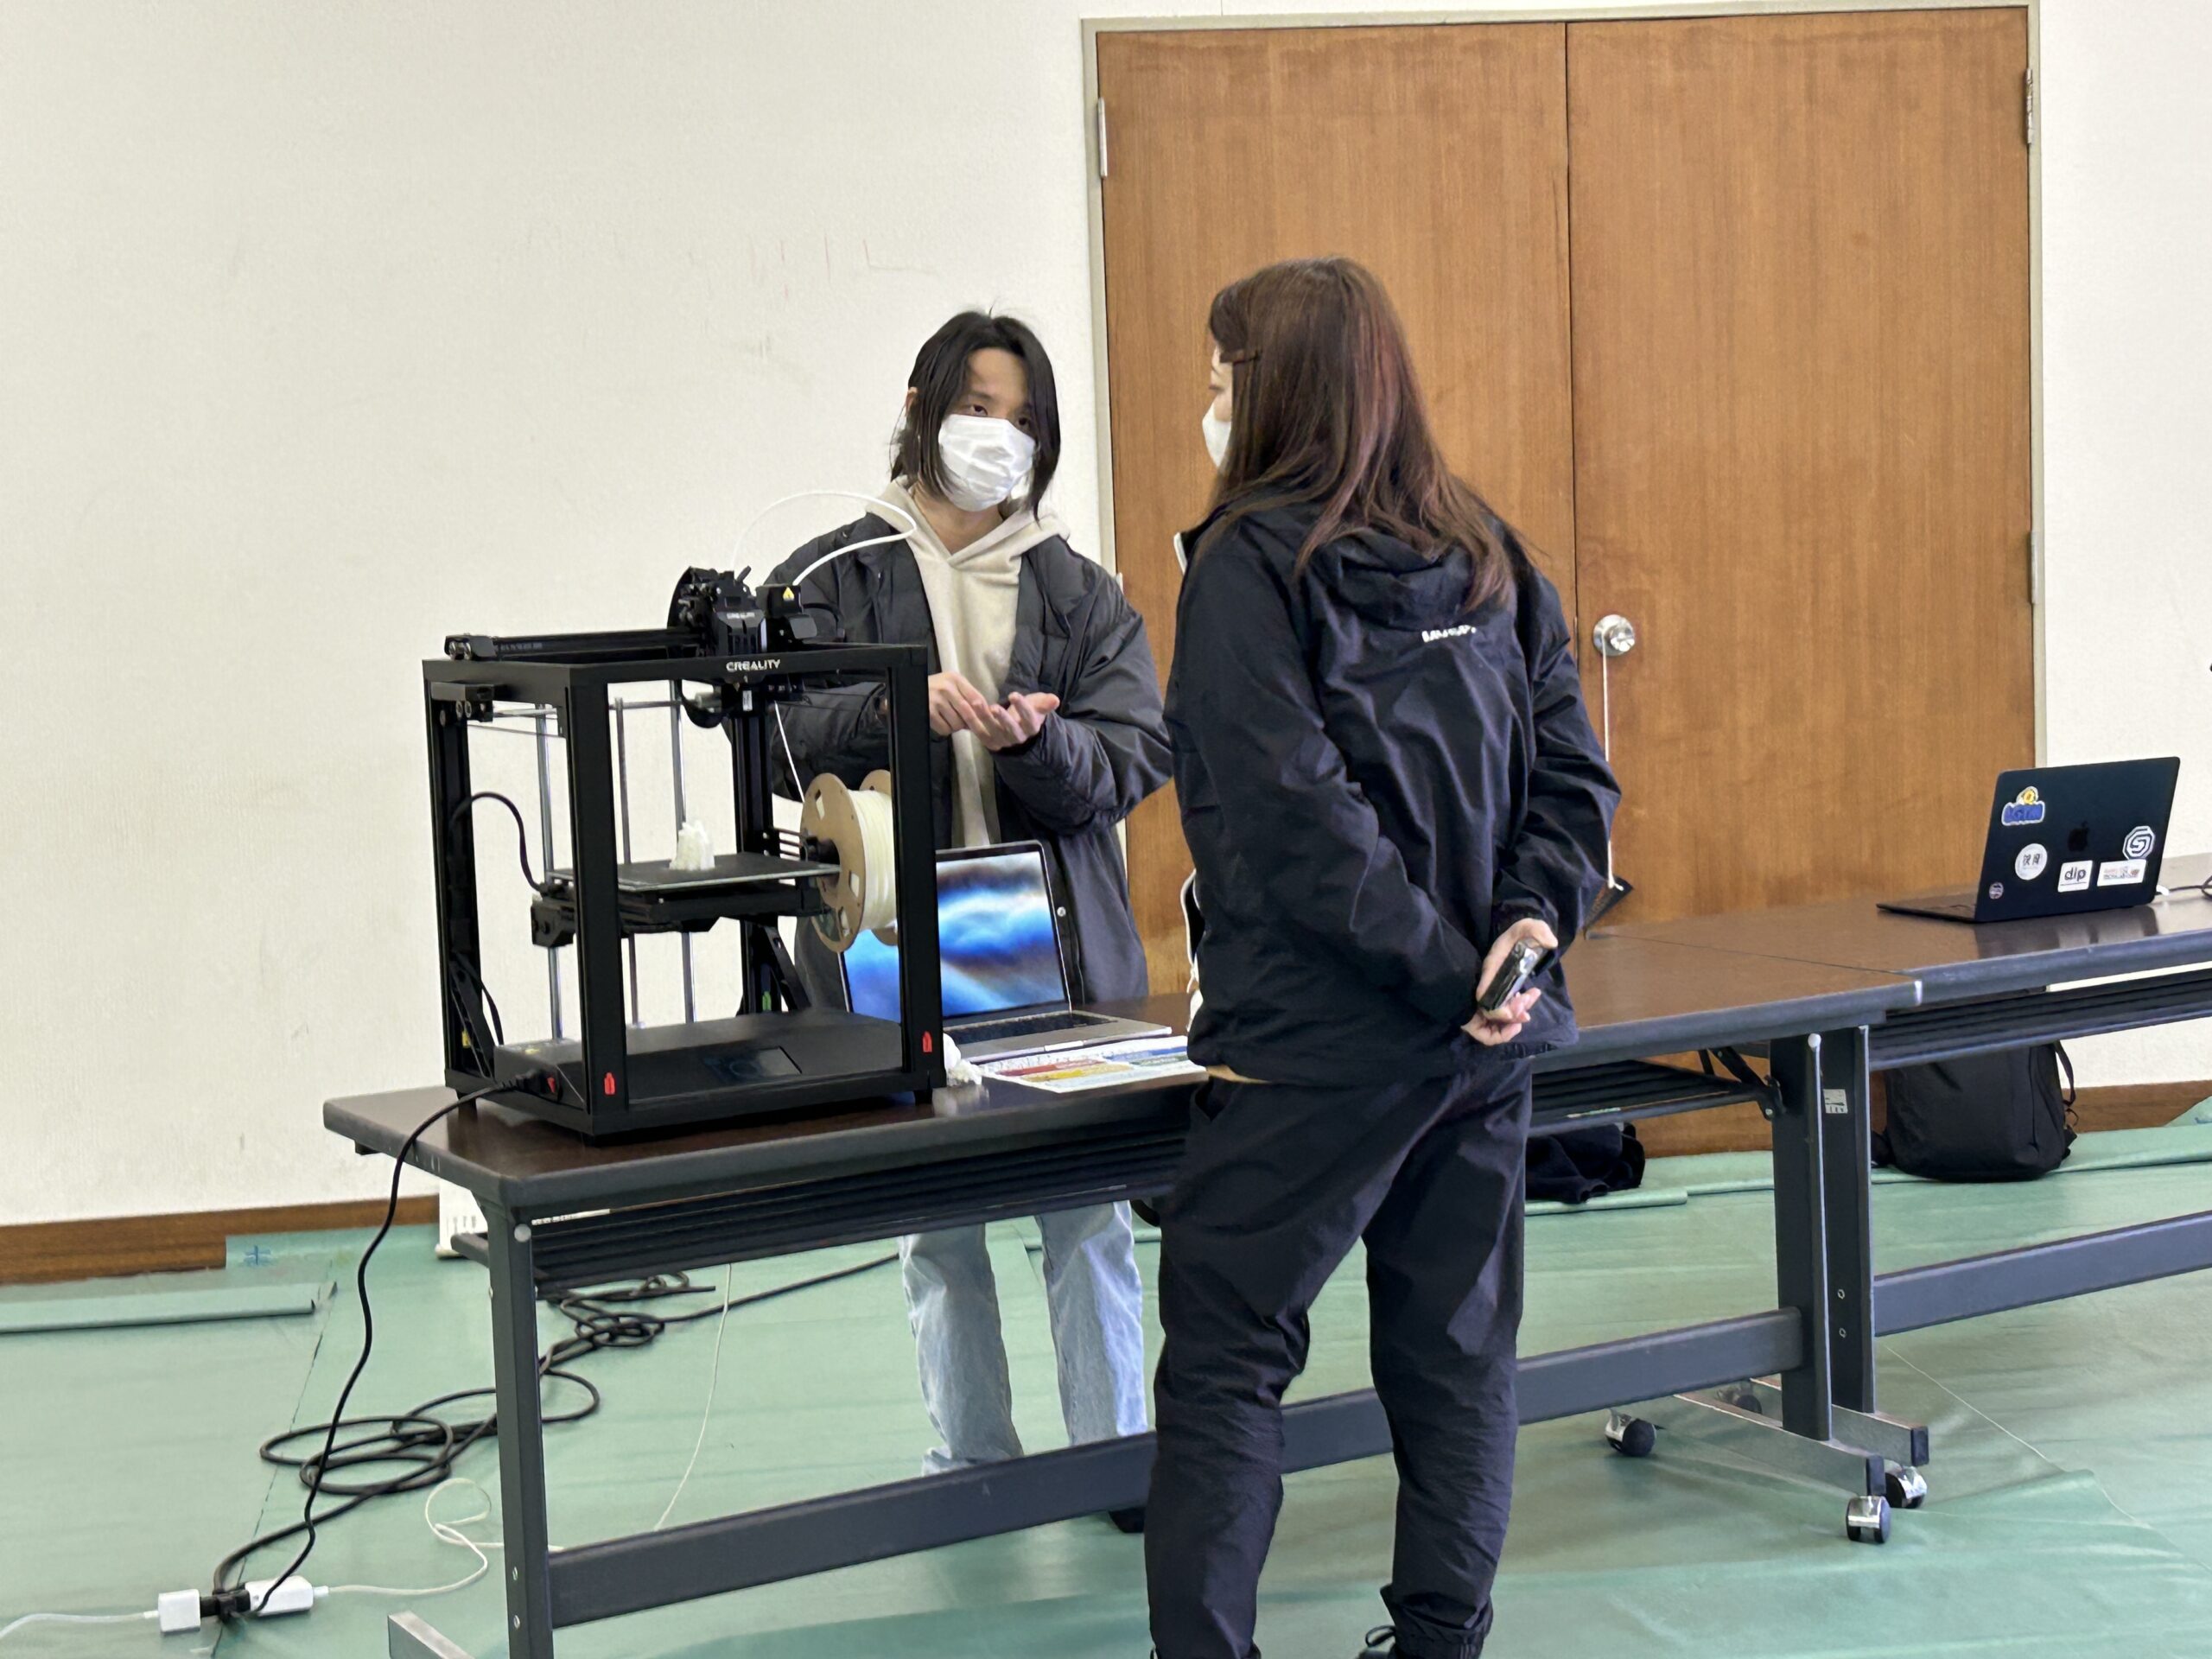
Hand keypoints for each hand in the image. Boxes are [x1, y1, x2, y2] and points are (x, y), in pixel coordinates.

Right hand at [927, 672, 997, 738]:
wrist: (912, 689)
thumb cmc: (935, 688)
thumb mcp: (952, 685)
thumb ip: (968, 695)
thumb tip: (986, 713)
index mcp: (955, 679)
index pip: (976, 698)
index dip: (985, 712)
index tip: (990, 722)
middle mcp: (946, 688)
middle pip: (968, 713)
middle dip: (975, 725)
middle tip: (977, 731)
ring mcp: (936, 700)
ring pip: (957, 724)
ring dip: (957, 727)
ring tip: (950, 720)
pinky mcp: (928, 713)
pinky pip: (945, 729)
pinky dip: (946, 730)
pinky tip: (941, 721)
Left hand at [970, 691, 1059, 751]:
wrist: (1017, 729)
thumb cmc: (1028, 712)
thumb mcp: (1038, 705)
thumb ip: (1045, 703)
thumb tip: (1056, 699)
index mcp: (1031, 728)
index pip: (1029, 718)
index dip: (1022, 707)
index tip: (1015, 695)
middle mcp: (1017, 737)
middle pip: (1010, 728)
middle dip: (1002, 718)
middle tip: (995, 706)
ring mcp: (1002, 741)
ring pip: (992, 729)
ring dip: (983, 716)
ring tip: (976, 702)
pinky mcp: (989, 741)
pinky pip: (979, 731)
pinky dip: (971, 720)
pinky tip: (964, 707)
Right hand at [1462, 916, 1559, 1046]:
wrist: (1520, 936)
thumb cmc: (1520, 932)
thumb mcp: (1528, 926)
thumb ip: (1537, 929)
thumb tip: (1551, 943)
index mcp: (1490, 967)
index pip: (1483, 996)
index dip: (1497, 1010)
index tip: (1516, 1011)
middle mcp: (1488, 981)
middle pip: (1490, 1010)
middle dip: (1510, 1016)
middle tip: (1527, 1011)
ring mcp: (1494, 988)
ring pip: (1497, 1013)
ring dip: (1515, 1015)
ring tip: (1531, 999)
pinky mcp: (1501, 992)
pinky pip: (1503, 1010)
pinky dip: (1517, 1010)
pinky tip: (1530, 998)